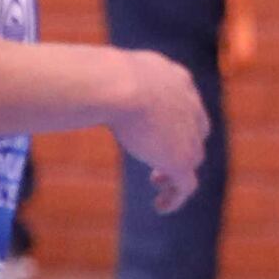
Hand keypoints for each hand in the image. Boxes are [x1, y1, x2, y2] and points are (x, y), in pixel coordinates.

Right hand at [109, 51, 210, 212]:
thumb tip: (82, 80)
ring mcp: (188, 134)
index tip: (155, 130)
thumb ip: (109, 79)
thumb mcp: (112, 71)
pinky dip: (176, 197)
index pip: (187, 102)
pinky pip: (186, 185)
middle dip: (181, 144)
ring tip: (156, 181)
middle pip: (196, 131)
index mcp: (176, 79)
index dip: (176, 119)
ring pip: (192, 158)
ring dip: (177, 171)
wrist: (119, 84)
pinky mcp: (181, 159)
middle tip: (159, 152)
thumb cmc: (104, 75)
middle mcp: (189, 104)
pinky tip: (160, 207)